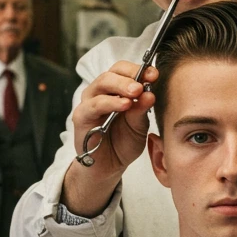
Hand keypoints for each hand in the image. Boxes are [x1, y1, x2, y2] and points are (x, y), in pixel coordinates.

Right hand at [72, 59, 157, 175]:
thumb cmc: (122, 144)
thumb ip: (142, 109)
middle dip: (131, 75)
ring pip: (102, 84)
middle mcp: (101, 93)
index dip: (139, 70)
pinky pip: (94, 105)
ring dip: (121, 86)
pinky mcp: (81, 116)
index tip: (154, 75)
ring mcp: (89, 103)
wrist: (109, 167)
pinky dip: (110, 102)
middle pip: (112, 73)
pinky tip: (124, 105)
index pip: (124, 71)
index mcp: (115, 90)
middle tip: (145, 82)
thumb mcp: (138, 126)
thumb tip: (150, 93)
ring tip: (136, 92)